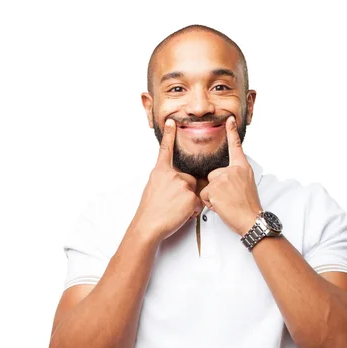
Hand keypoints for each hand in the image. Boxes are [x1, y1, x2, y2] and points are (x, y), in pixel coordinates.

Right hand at [133, 119, 203, 242]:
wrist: (148, 225)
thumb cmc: (150, 211)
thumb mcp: (153, 188)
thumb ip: (165, 180)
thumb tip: (174, 181)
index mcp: (160, 172)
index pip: (166, 150)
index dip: (169, 135)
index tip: (172, 122)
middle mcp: (172, 175)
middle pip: (189, 179)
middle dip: (186, 192)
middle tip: (172, 204)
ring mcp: (182, 185)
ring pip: (195, 192)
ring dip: (189, 202)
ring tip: (174, 210)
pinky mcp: (191, 197)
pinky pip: (198, 203)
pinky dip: (192, 211)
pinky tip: (180, 214)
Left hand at [200, 116, 262, 235]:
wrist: (251, 219)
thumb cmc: (248, 207)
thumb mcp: (247, 185)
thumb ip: (236, 176)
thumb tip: (226, 176)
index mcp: (243, 168)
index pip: (236, 147)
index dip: (232, 133)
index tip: (229, 119)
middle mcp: (233, 170)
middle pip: (213, 174)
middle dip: (216, 187)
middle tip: (230, 198)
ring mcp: (224, 178)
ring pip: (208, 185)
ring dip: (213, 196)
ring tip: (226, 203)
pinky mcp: (215, 188)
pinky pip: (204, 195)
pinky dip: (209, 204)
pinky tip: (221, 207)